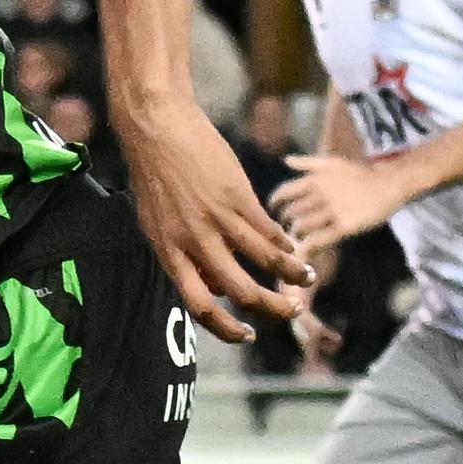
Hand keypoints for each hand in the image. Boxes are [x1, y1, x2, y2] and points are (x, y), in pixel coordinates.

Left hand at [119, 91, 310, 344]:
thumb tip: (211, 283)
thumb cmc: (154, 175)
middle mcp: (194, 243)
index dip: (225, 328)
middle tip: (290, 311)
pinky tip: (294, 247)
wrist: (156, 129)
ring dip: (292, 273)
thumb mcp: (155, 222)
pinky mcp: (237, 197)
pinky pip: (268, 230)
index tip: (247, 334)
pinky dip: (285, 243)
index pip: (198, 305)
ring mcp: (217, 220)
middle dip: (271, 308)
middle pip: (239, 291)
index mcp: (169, 253)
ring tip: (308, 276)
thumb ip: (181, 254)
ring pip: (264, 261)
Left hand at [268, 151, 405, 256]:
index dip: (275, 203)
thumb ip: (308, 162)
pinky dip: (308, 247)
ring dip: (296, 235)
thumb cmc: (361, 174)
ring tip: (298, 238)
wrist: (389, 184)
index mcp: (315, 179)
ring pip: (301, 227)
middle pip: (291, 213)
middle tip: (286, 228)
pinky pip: (318, 240)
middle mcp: (320, 194)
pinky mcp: (343, 227)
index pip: (284, 192)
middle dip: (285, 222)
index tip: (274, 210)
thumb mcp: (333, 162)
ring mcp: (331, 211)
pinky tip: (307, 250)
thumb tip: (286, 160)